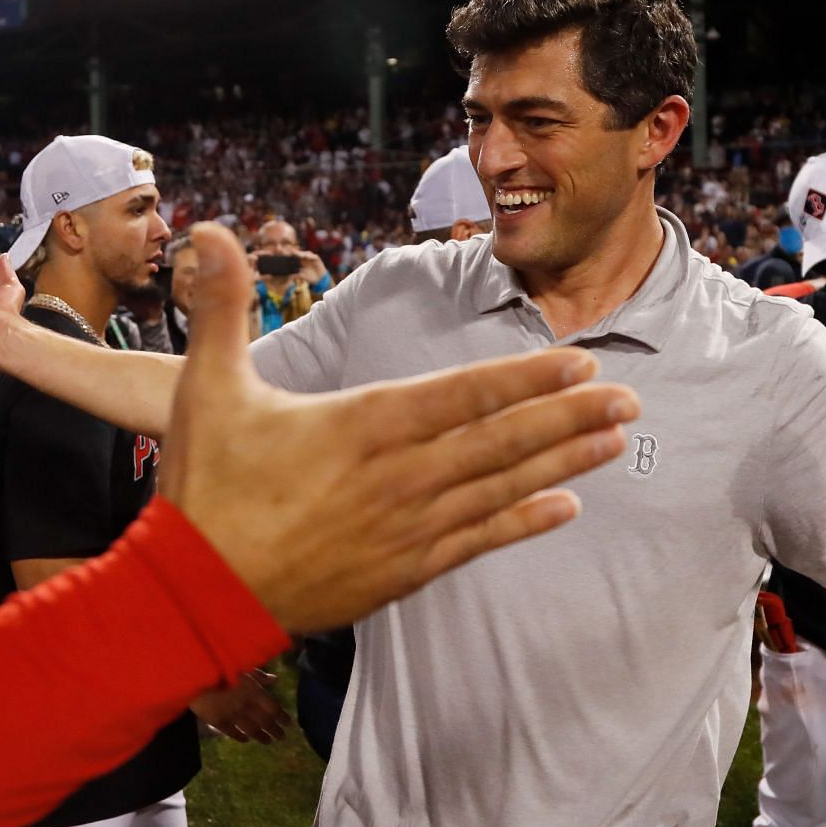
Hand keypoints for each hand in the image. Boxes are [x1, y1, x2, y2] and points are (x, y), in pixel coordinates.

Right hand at [156, 223, 638, 632]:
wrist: (194, 596)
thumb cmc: (203, 487)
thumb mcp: (205, 387)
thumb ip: (220, 305)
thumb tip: (209, 230)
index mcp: (361, 425)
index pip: (462, 394)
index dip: (527, 376)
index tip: (581, 361)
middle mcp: (397, 477)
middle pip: (500, 440)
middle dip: (569, 416)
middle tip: (631, 398)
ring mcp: (406, 529)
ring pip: (500, 488)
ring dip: (563, 462)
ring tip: (613, 440)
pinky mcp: (403, 572)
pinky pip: (478, 541)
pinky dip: (523, 521)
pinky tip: (566, 506)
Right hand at [190, 671, 289, 743]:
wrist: (196, 673)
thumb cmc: (220, 665)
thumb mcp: (243, 666)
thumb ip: (259, 675)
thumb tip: (275, 679)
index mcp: (254, 691)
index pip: (273, 708)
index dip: (282, 717)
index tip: (289, 723)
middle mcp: (246, 706)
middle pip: (265, 722)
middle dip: (275, 730)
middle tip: (282, 738)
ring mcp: (232, 715)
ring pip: (251, 730)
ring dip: (261, 737)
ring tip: (268, 742)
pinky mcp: (217, 721)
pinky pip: (232, 732)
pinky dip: (240, 737)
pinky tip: (246, 740)